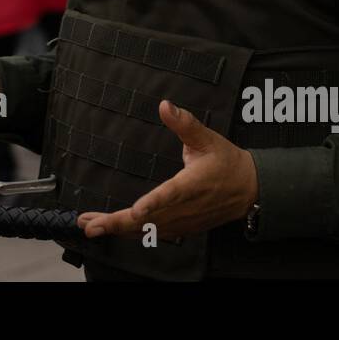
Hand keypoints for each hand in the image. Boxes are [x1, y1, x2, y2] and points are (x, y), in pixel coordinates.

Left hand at [78, 100, 258, 240]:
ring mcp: (183, 221)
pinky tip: (111, 228)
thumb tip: (165, 106)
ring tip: (90, 226)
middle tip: (91, 225)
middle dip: (118, 223)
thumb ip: (185, 123)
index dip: (153, 204)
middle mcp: (186, 207)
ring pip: (147, 230)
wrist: (248, 190)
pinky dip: (130, 233)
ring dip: (118, 228)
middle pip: (150, 221)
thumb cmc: (226, 162)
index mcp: (192, 184)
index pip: (171, 195)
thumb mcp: (208, 138)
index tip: (136, 212)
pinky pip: (153, 234)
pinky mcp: (182, 228)